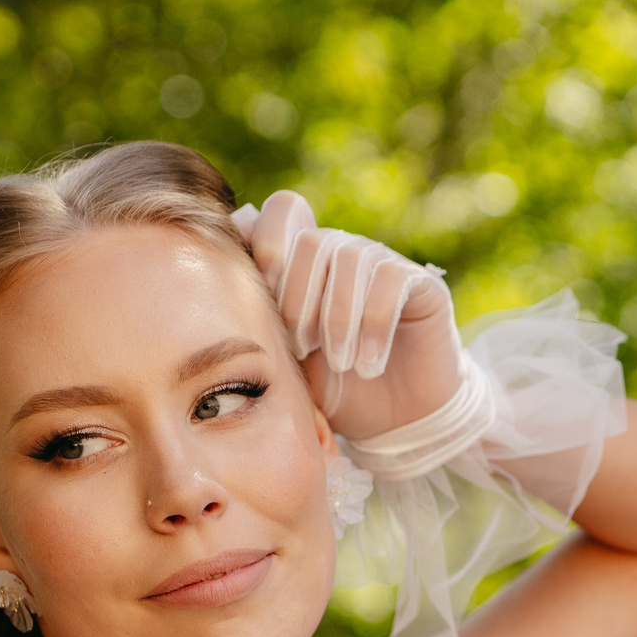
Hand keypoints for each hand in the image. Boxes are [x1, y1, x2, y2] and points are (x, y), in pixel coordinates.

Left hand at [238, 191, 462, 441]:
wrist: (397, 422)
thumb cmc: (337, 391)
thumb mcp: (288, 362)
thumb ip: (261, 322)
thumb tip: (219, 291)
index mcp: (305, 262)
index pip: (281, 214)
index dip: (266, 244)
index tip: (262, 304)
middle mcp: (344, 252)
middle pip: (311, 241)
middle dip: (297, 299)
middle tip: (300, 350)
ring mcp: (382, 262)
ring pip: (350, 258)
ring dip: (337, 318)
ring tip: (340, 364)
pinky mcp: (418, 282)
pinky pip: (392, 278)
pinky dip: (374, 325)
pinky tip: (369, 364)